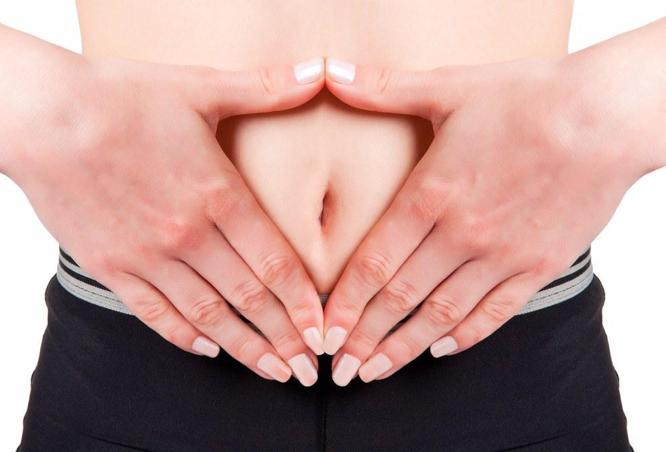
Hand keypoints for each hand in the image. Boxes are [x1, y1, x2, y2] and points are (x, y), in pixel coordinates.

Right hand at [0, 50, 327, 384]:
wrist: (42, 116)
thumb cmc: (120, 99)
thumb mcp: (198, 87)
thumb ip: (263, 88)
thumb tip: (316, 72)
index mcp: (217, 194)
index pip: (275, 264)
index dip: (304, 304)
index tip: (322, 330)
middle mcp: (188, 234)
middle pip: (249, 298)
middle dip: (284, 338)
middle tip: (307, 368)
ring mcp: (147, 256)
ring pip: (207, 315)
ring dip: (243, 347)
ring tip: (271, 371)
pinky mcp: (112, 266)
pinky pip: (154, 313)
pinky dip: (183, 335)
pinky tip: (207, 349)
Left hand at [321, 55, 654, 384]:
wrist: (607, 117)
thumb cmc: (529, 98)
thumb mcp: (451, 86)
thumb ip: (385, 88)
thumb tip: (332, 72)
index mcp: (432, 194)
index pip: (374, 263)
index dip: (345, 303)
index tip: (324, 332)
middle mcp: (461, 234)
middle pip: (401, 298)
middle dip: (365, 337)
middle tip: (340, 368)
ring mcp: (501, 256)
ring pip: (442, 315)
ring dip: (405, 347)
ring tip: (376, 371)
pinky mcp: (537, 266)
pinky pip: (495, 313)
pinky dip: (465, 336)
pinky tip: (441, 349)